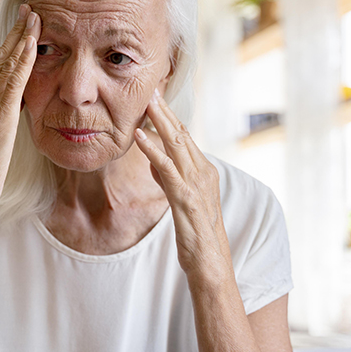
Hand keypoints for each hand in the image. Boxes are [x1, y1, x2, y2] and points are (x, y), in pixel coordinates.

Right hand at [0, 4, 39, 207]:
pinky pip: (13, 80)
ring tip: (35, 18)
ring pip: (5, 64)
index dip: (7, 46)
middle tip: (29, 11)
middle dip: (15, 33)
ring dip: (22, 38)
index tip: (19, 29)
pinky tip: (34, 43)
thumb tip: (12, 107)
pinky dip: (24, 59)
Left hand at [133, 90, 232, 276]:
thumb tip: (153, 160)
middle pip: (182, 135)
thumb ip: (168, 177)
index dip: (170, 117)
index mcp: (203, 172)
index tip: (156, 98)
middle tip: (151, 89)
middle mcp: (203, 173)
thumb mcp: (180, 200)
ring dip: (160, 122)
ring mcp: (196, 184)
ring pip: (177, 145)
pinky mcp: (185, 198)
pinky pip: (167, 168)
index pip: (185, 138)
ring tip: (146, 102)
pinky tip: (139, 137)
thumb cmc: (196, 234)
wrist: (210, 262)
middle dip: (166, 111)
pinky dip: (152, 150)